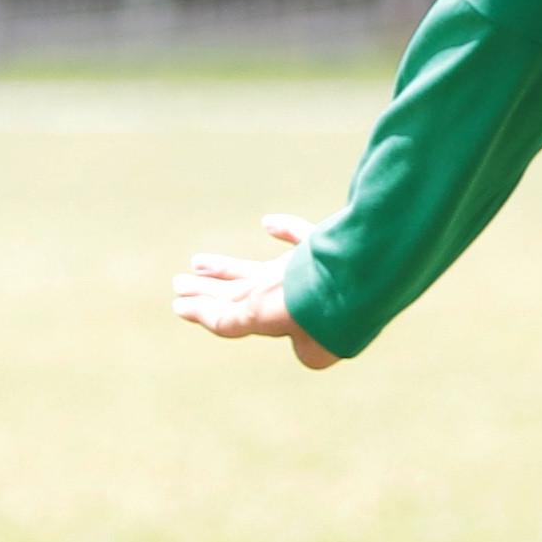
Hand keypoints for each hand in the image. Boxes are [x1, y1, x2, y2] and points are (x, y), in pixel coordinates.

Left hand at [176, 213, 338, 366]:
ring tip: (196, 263)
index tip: (179, 305)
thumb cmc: (314, 304)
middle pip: (241, 296)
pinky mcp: (326, 249)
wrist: (362, 275)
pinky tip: (269, 223)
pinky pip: (304, 237)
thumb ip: (225, 319)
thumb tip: (181, 308)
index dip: (206, 312)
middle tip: (179, 283)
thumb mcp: (255, 315)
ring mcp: (307, 276)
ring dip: (228, 268)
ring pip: (261, 271)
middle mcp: (290, 301)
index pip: (233, 318)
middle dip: (209, 291)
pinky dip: (287, 230)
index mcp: (276, 319)